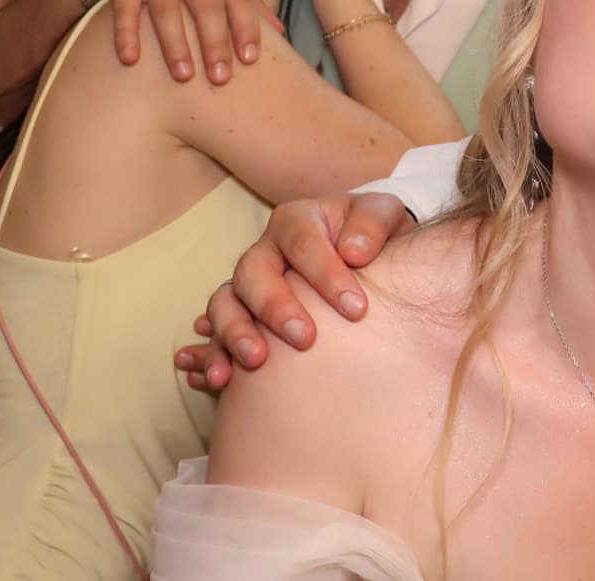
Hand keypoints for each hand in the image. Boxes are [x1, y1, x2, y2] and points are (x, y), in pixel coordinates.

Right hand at [96, 0, 277, 84]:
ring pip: (167, 9)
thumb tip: (280, 31)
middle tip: (220, 79)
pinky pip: (126, 7)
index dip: (246, 27)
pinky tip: (130, 59)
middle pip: (206, 5)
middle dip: (215, 44)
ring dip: (175, 45)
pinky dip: (127, 33)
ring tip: (183, 77)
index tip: (250, 60)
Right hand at [174, 191, 415, 390]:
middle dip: (275, 305)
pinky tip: (217, 380)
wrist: (363, 254)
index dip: (326, 274)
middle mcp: (265, 251)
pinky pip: (213, 338)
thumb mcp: (383, 214)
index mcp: (297, 220)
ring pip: (224, 303)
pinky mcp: (241, 319)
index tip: (357, 310)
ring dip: (234, 332)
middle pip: (252, 271)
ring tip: (256, 361)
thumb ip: (373, 222)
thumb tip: (354, 250)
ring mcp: (247, 286)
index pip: (302, 242)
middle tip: (305, 338)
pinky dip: (211, 357)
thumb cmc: (371, 235)